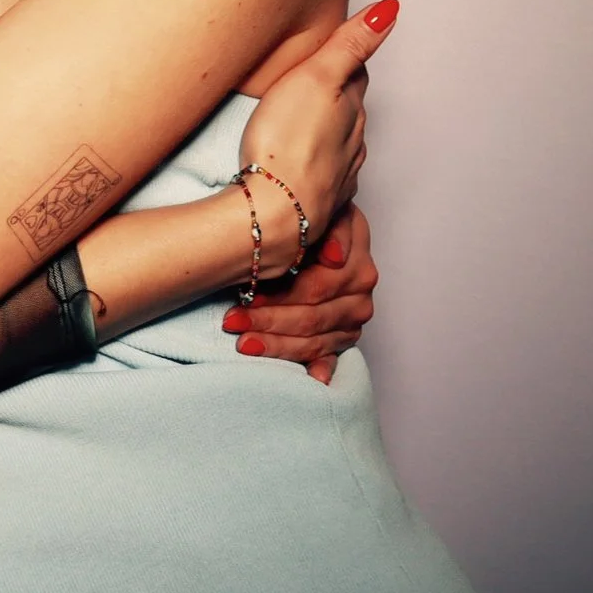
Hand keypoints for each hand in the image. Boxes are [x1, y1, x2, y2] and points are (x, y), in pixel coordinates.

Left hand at [222, 203, 378, 383]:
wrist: (325, 231)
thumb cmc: (317, 222)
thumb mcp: (325, 213)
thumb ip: (334, 230)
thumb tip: (333, 257)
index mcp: (357, 268)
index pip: (315, 290)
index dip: (278, 295)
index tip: (245, 296)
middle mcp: (360, 299)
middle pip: (310, 319)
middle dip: (268, 322)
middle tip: (232, 321)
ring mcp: (352, 321)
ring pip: (312, 341)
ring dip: (277, 346)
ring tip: (243, 344)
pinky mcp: (344, 337)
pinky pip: (330, 357)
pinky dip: (320, 369)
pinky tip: (311, 380)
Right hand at [238, 0, 395, 244]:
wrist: (273, 211)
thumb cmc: (287, 144)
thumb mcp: (318, 77)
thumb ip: (351, 44)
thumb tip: (390, 9)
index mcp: (352, 110)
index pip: (356, 75)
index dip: (346, 58)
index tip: (338, 45)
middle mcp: (352, 143)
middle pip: (350, 111)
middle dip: (339, 96)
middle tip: (320, 80)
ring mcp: (336, 174)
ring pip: (339, 146)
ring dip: (329, 133)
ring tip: (309, 121)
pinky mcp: (316, 200)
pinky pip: (322, 177)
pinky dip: (314, 166)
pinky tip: (300, 166)